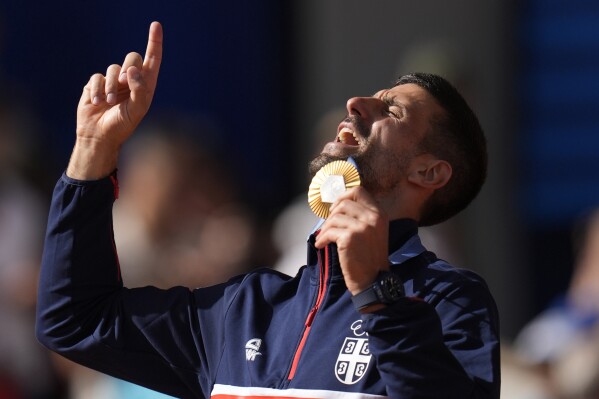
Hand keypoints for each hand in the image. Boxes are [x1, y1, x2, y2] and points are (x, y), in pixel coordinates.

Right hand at [67, 21, 162, 179]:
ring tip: (109, 102)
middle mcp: (131, 80)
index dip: (155, 42)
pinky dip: (98, 89)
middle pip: (133, 57)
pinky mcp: (96, 84)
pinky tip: (97, 103)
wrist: (99, 136)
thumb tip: (134, 70)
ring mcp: (113, 81)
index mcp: (146, 85)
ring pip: (113, 67)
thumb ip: (140, 90)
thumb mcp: (137, 109)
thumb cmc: (122, 125)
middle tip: (125, 85)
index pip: (153, 59)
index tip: (156, 25)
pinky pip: (97, 77)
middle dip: (128, 69)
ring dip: (111, 85)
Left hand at [314, 186, 388, 294]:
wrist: (373, 280)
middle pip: (344, 203)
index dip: (343, 197)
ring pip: (335, 217)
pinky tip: (322, 245)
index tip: (335, 209)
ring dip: (326, 228)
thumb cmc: (370, 258)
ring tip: (325, 238)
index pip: (359, 191)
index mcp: (380, 214)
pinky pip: (329, 232)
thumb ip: (362, 217)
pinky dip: (322, 238)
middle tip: (329, 227)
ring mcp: (362, 227)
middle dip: (332, 215)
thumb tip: (338, 206)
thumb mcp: (373, 232)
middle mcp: (373, 217)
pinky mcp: (350, 238)